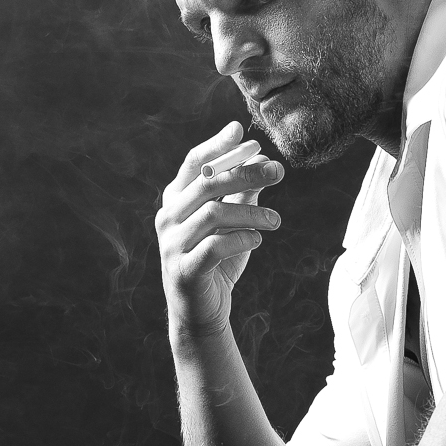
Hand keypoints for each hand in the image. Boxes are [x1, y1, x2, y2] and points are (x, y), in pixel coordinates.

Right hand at [155, 121, 283, 338]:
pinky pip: (214, 246)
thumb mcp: (232, 221)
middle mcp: (168, 218)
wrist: (202, 311)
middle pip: (207, 182)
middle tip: (278, 171)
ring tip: (276, 220)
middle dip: (246, 172)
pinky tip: (258, 240)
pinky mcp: (183, 270)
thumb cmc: (217, 260)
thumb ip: (242, 191)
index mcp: (176, 200)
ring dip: (251, 212)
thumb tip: (263, 157)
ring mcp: (171, 244)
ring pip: (214, 213)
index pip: (193, 162)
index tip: (244, 134)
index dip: (218, 146)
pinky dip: (240, 239)